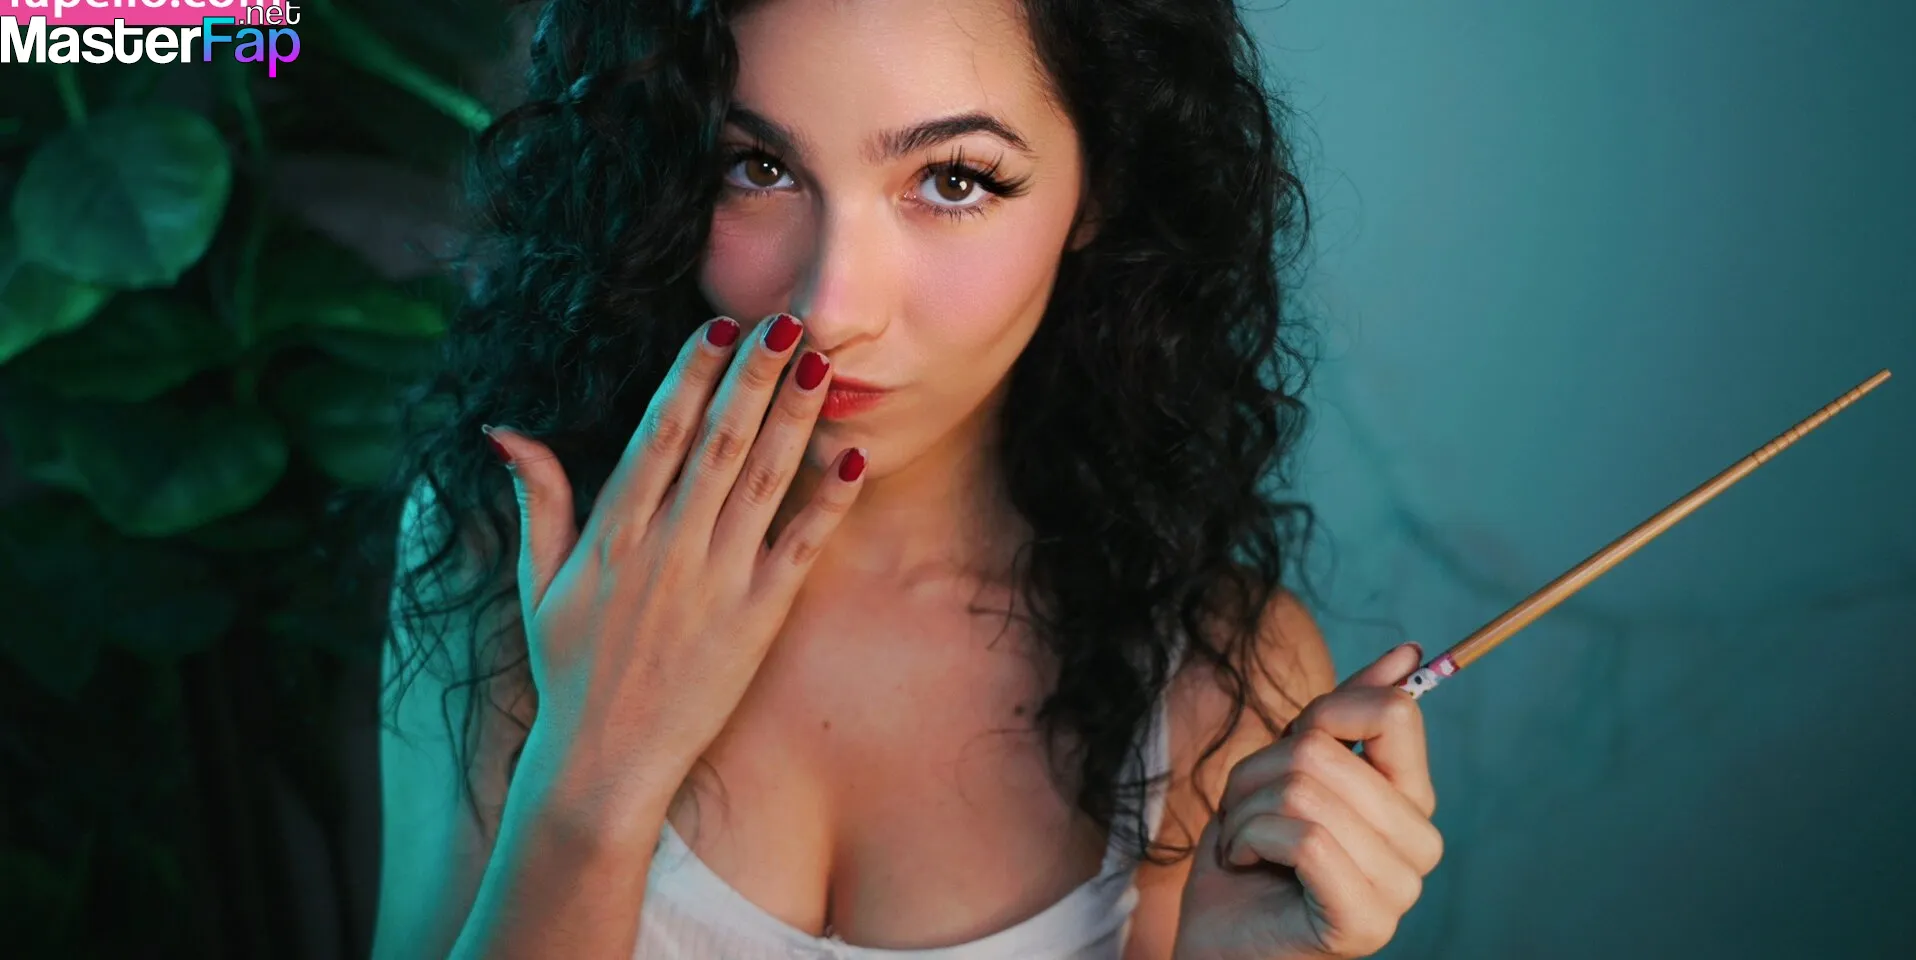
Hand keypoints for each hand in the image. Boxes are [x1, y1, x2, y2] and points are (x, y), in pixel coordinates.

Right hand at [484, 313, 863, 802]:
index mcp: (614, 533)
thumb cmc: (570, 669)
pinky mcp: (756, 620)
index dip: (690, 377)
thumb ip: (537, 501)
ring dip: (794, 420)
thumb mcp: (538, 582)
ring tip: (823, 365)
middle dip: (754, 377)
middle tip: (787, 318)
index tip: (717, 326)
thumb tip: (505, 431)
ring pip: (761, 482)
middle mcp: (667, 547)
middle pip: (717, 443)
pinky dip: (826, 505)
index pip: (657, 435)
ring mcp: (714, 582)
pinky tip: (852, 461)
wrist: (602, 760)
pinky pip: (798, 550)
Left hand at [1173, 643, 1441, 959]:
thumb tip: (1409, 651)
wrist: (1218, 938)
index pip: (1393, 712)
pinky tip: (1247, 864)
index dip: (1325, 712)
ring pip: (1305, 792)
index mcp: (1410, 799)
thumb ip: (1343, 715)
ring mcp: (1400, 888)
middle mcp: (1420, 843)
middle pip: (1325, 751)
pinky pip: (1305, 838)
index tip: (1292, 743)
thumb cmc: (1251, 855)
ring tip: (1244, 841)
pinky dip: (1250, 840)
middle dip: (1257, 772)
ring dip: (1245, 810)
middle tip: (1246, 812)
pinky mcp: (1367, 922)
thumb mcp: (1288, 767)